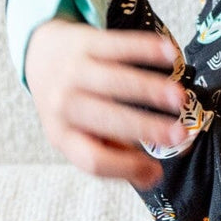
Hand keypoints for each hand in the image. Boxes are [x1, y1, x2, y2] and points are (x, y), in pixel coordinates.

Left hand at [24, 19, 187, 189]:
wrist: (40, 56)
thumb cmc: (72, 106)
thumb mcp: (81, 134)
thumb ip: (116, 155)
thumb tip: (154, 177)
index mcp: (63, 136)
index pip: (92, 158)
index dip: (125, 167)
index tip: (158, 170)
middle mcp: (64, 104)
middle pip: (105, 119)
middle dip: (146, 127)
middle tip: (179, 135)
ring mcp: (73, 71)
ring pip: (114, 80)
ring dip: (150, 89)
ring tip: (179, 98)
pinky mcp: (86, 43)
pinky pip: (118, 45)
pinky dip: (145, 49)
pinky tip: (170, 54)